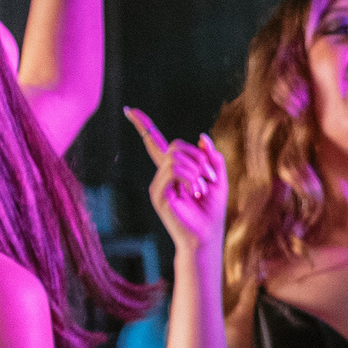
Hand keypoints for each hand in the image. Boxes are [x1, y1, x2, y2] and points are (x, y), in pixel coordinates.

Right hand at [127, 107, 227, 255]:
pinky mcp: (158, 194)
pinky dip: (191, 177)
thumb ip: (212, 158)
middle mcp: (162, 175)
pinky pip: (174, 169)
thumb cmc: (211, 212)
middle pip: (175, 145)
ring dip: (196, 170)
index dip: (143, 124)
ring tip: (201, 190)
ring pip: (175, 156)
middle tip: (209, 178)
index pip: (154, 141)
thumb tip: (202, 137)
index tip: (129, 109)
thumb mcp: (218, 179)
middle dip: (198, 158)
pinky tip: (195, 192)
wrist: (206, 238)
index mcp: (173, 170)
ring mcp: (158, 184)